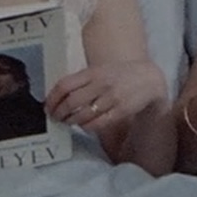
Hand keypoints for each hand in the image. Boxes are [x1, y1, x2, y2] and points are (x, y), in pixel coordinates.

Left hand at [45, 59, 165, 133]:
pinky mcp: (120, 111)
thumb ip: (82, 80)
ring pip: (83, 114)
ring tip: (67, 122)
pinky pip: (98, 123)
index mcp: (93, 72)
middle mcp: (101, 84)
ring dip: (71, 121)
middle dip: (59, 112)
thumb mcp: (101, 70)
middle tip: (55, 117)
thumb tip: (59, 95)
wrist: (149, 79)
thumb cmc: (120, 75)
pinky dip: (87, 126)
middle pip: (71, 102)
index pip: (65, 85)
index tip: (48, 106)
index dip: (52, 98)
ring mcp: (111, 98)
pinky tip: (83, 125)